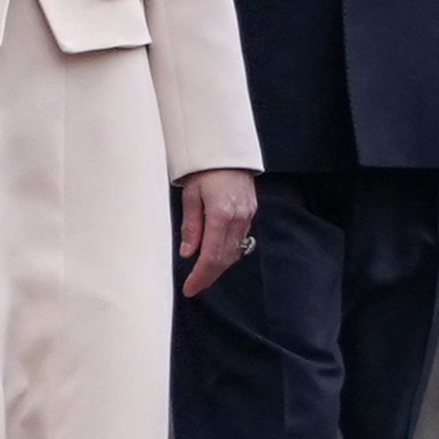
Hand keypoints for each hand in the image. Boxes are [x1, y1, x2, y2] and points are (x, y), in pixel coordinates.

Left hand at [175, 168, 258, 297]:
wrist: (225, 149)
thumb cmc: (203, 169)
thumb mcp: (189, 195)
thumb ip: (191, 226)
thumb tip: (187, 252)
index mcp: (220, 214)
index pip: (211, 256)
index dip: (200, 276)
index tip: (189, 288)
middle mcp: (238, 218)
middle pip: (225, 259)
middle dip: (209, 276)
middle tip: (194, 286)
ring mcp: (247, 215)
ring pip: (234, 252)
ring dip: (219, 266)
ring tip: (203, 274)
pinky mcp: (251, 212)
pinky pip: (240, 240)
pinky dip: (228, 252)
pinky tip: (216, 255)